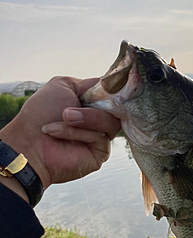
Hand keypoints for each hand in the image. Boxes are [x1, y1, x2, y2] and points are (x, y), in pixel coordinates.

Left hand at [0, 76, 120, 192]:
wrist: (29, 141)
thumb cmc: (42, 112)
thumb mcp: (65, 85)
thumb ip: (93, 84)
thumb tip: (114, 88)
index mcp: (93, 101)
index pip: (115, 94)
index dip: (114, 91)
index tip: (106, 90)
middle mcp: (100, 118)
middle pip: (118, 108)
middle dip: (93, 106)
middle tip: (68, 110)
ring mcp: (102, 136)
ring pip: (111, 122)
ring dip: (84, 118)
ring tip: (63, 118)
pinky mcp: (101, 152)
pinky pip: (101, 137)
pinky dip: (78, 133)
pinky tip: (58, 133)